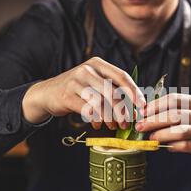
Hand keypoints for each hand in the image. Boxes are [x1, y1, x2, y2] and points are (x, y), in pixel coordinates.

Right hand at [22, 57, 145, 129]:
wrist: (47, 93)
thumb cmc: (76, 90)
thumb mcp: (93, 82)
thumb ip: (111, 89)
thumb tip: (134, 107)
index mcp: (97, 64)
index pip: (121, 76)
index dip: (134, 92)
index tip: (142, 106)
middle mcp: (87, 69)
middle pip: (112, 91)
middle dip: (122, 110)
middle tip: (128, 122)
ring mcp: (75, 81)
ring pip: (100, 102)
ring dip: (110, 117)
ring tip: (113, 126)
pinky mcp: (66, 95)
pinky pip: (87, 110)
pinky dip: (96, 119)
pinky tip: (98, 125)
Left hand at [135, 93, 190, 166]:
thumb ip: (175, 111)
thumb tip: (146, 113)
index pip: (175, 99)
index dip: (156, 105)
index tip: (142, 112)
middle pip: (175, 114)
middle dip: (154, 120)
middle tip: (140, 126)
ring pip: (180, 130)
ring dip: (162, 134)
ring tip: (151, 138)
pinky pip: (187, 145)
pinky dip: (173, 146)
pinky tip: (165, 147)